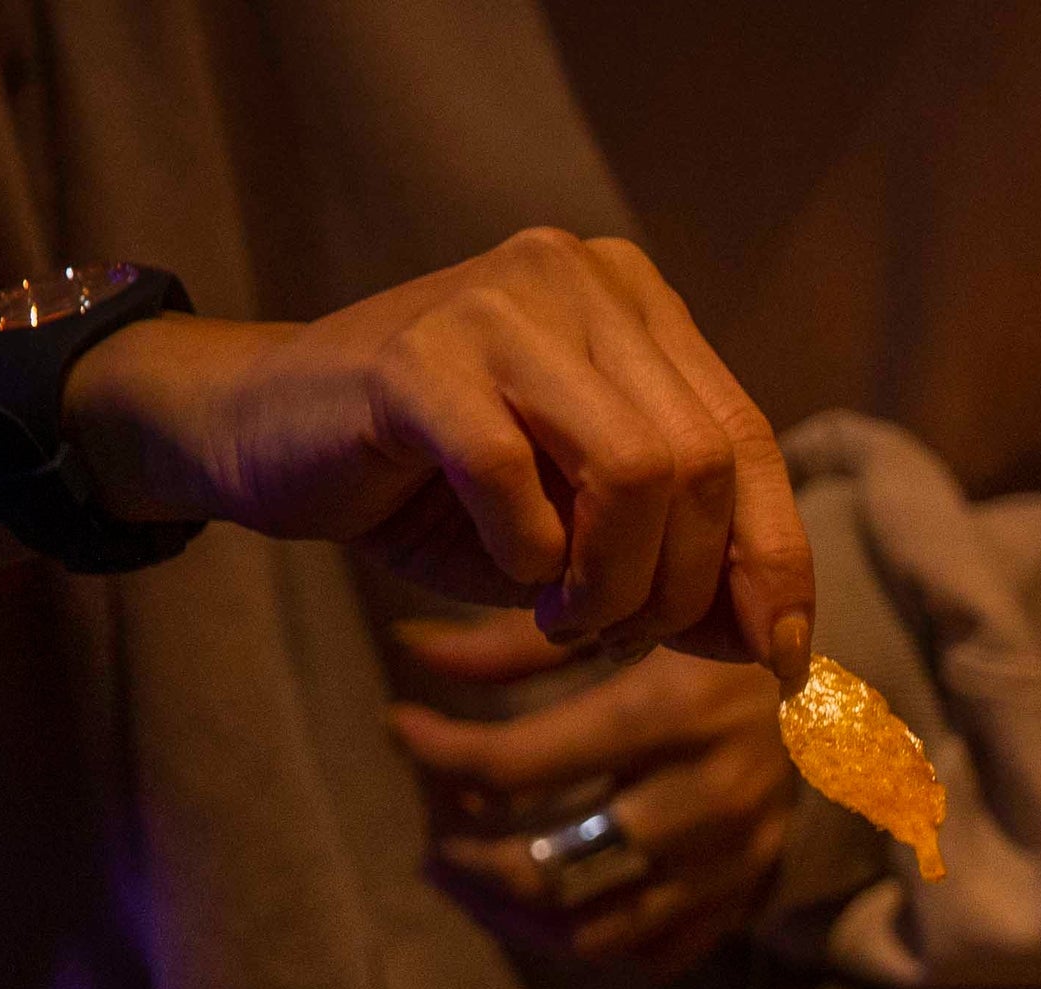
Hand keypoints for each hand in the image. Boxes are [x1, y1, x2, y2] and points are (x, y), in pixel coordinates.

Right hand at [68, 229, 810, 679]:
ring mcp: (501, 303)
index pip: (746, 440)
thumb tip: (776, 644)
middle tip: (617, 637)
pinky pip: (514, 476)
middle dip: (678, 586)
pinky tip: (509, 572)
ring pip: (634, 469)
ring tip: (566, 616)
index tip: (779, 658)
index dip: (775, 559)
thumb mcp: (578, 538)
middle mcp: (581, 279)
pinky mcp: (419, 353)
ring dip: (611, 581)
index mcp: (636, 305)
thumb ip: (677, 569)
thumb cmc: (432, 489)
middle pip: (700, 462)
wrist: (261, 435)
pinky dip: (525, 554)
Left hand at [388, 613, 797, 980]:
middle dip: (463, 851)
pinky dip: (584, 939)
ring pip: (588, 932)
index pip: (515, 764)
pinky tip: (541, 904)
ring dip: (507, 914)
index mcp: (669, 717)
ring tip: (464, 877)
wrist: (832, 690)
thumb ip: (515, 642)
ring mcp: (728, 864)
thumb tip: (410, 647)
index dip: (438, 752)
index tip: (400, 727)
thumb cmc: (713, 642)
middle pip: (543, 865)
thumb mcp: (623, 623)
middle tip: (432, 827)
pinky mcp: (743, 898)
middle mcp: (703, 802)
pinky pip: (649, 956)